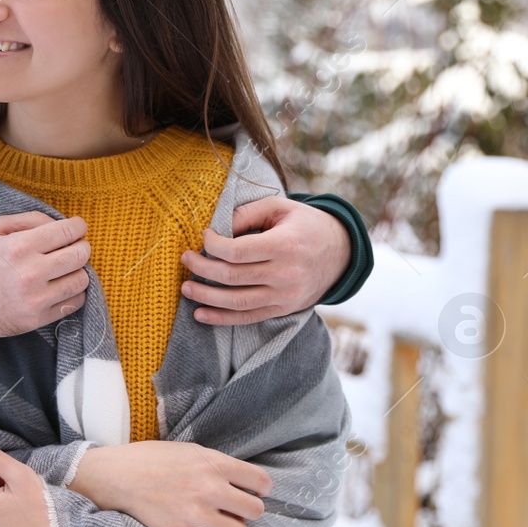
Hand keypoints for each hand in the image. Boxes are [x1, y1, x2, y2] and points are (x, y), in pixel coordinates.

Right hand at [0, 213, 90, 345]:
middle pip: (80, 255)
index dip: (78, 226)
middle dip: (81, 246)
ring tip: (65, 268)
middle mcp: (30, 273)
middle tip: (75, 246)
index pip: (66, 231)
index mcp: (19, 247)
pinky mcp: (39, 319)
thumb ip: (28, 219)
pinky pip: (74, 303)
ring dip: (78, 270)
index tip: (78, 227)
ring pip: (81, 279)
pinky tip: (61, 286)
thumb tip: (60, 222)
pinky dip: (74, 292)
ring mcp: (36, 299)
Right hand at [68, 441, 269, 526]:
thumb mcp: (190, 450)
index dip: (261, 488)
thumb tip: (243, 481)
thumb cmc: (152, 459)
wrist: (118, 477)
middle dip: (248, 509)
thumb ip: (217, 464)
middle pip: (255, 510)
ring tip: (221, 521)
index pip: (260, 482)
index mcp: (214, 463)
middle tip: (236, 507)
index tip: (255, 491)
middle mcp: (210, 488)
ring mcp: (196, 513)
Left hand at [179, 196, 348, 324]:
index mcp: (285, 246)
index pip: (237, 252)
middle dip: (202, 268)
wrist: (342, 252)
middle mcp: (286, 274)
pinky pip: (248, 317)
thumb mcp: (280, 208)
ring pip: (237, 301)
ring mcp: (285, 296)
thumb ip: (246, 214)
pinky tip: (200, 314)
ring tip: (185, 288)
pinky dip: (222, 319)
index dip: (212, 245)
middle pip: (232, 276)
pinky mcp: (284, 309)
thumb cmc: (305, 225)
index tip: (204, 237)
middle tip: (185, 259)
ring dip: (206, 297)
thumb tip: (216, 229)